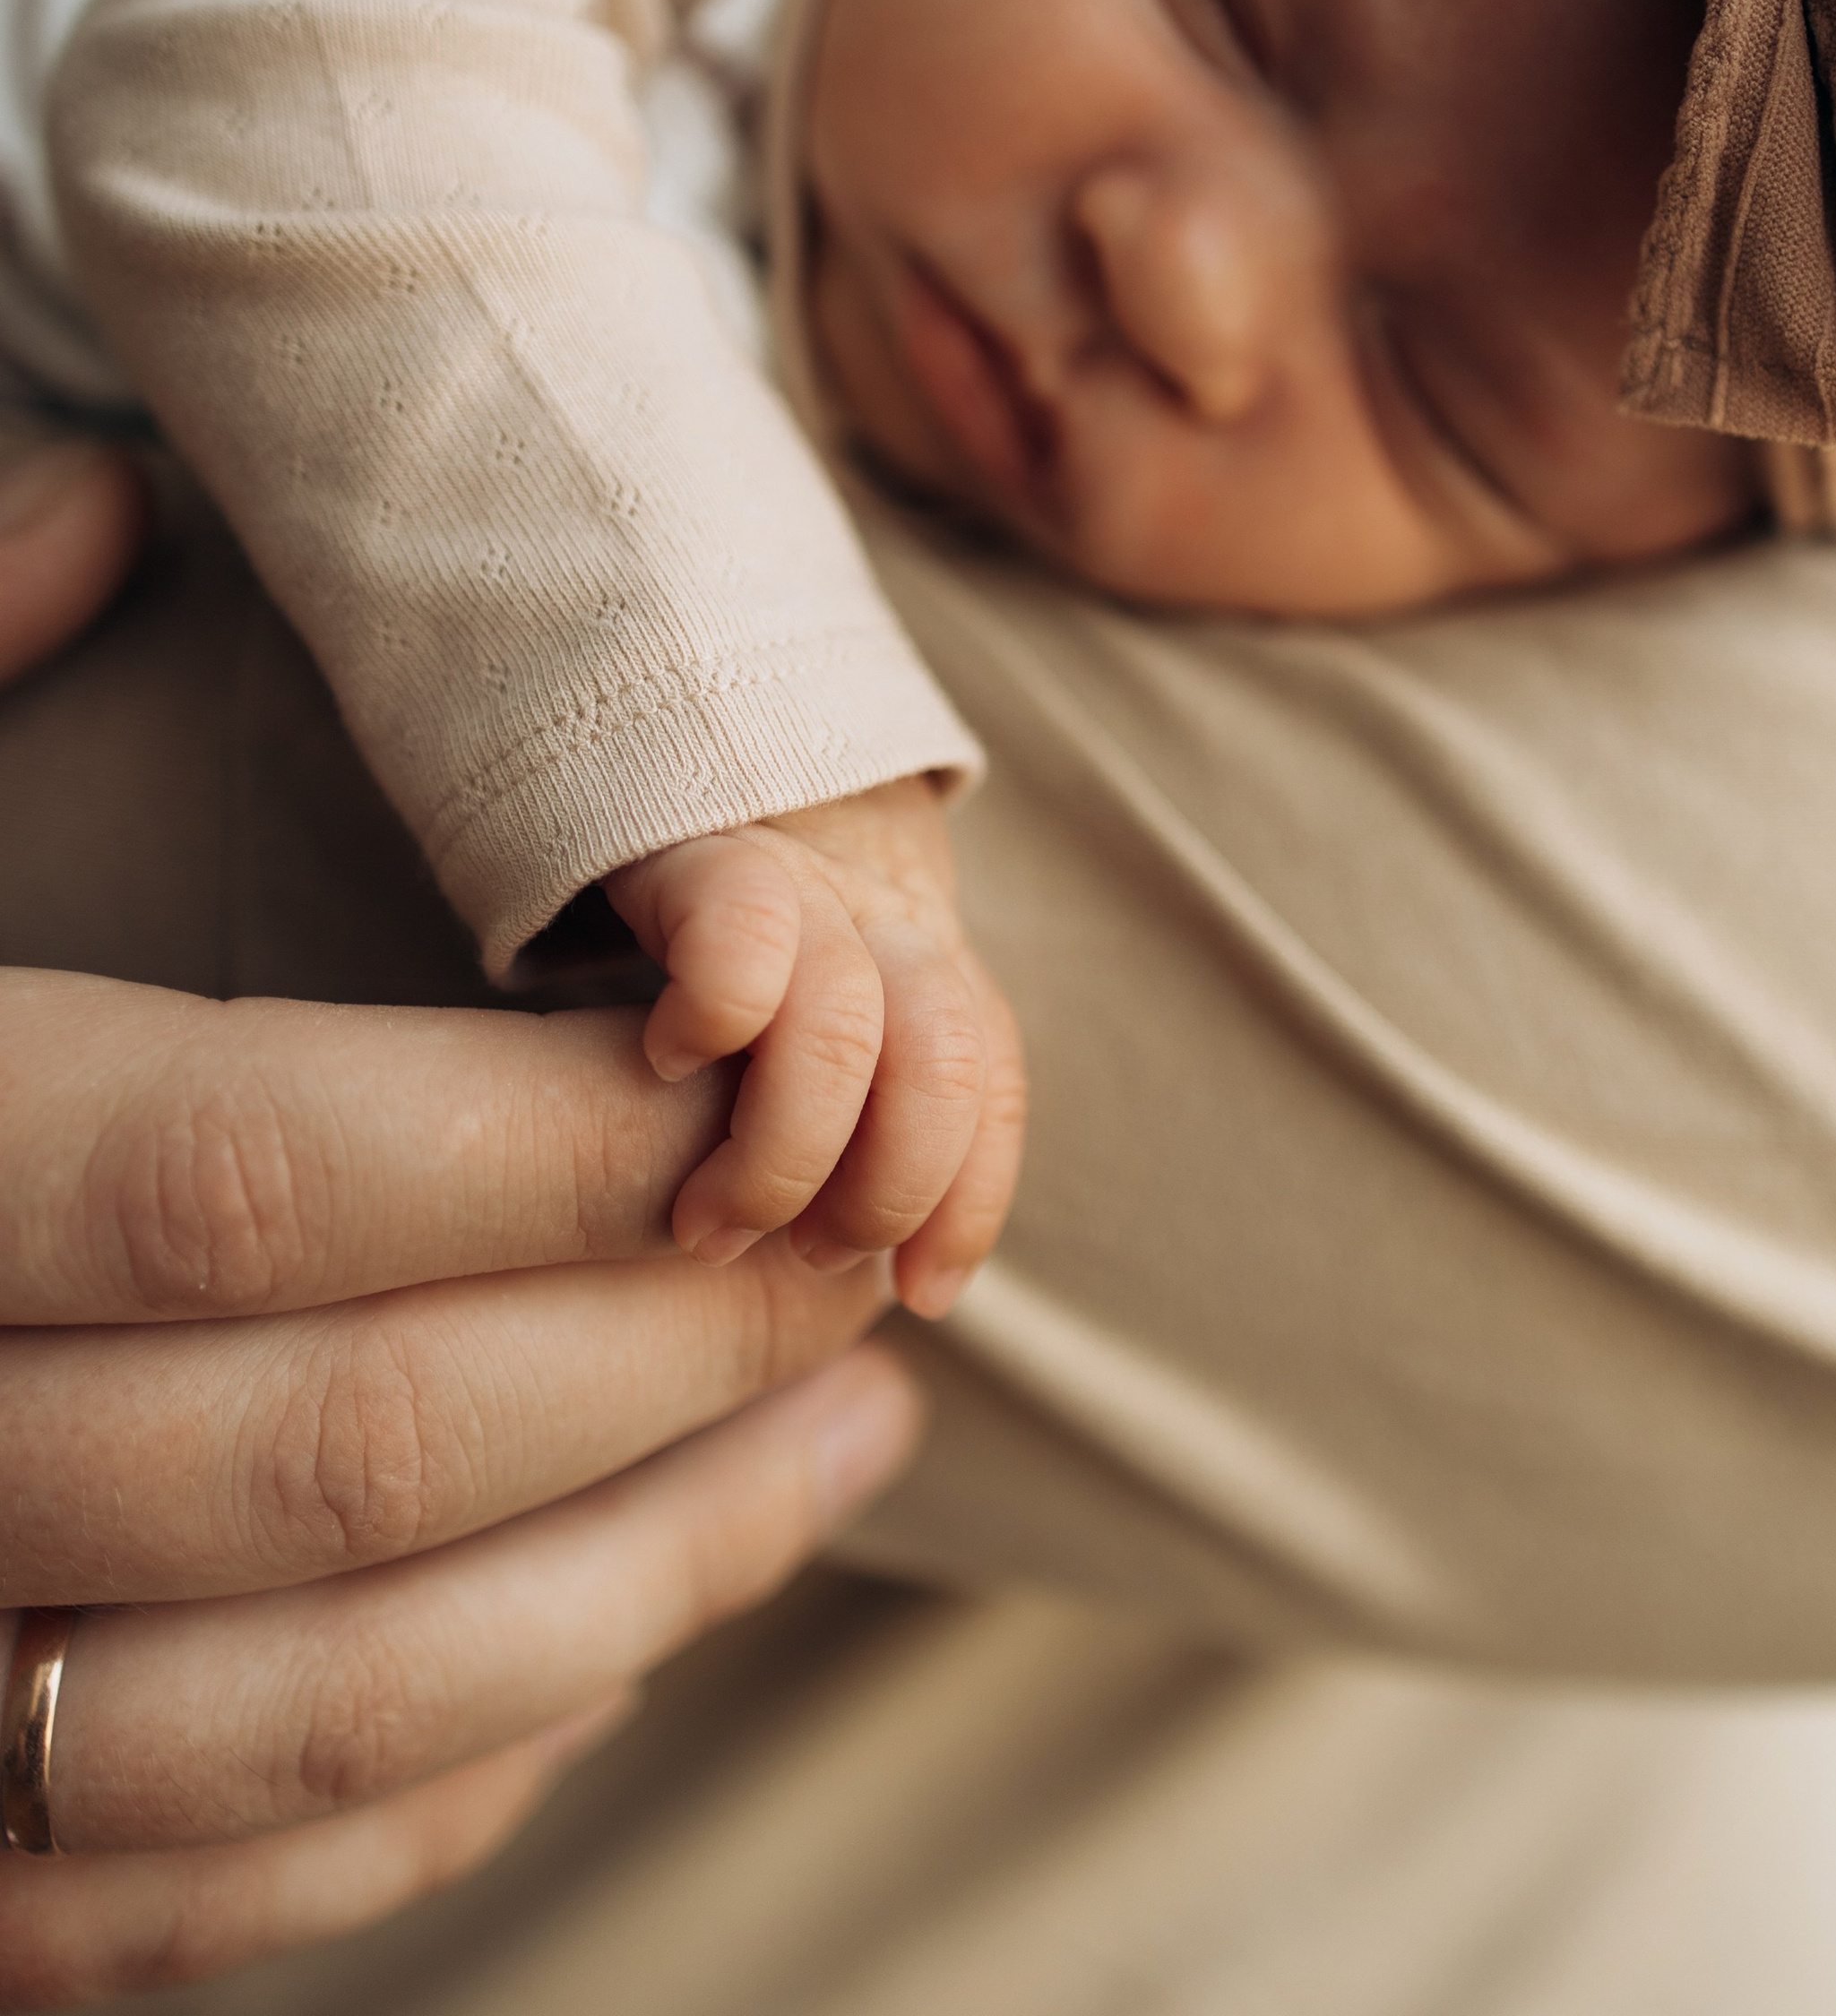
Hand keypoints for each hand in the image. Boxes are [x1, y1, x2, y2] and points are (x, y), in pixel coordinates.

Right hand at [0, 453, 923, 2007]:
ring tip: (852, 1436)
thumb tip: (106, 505)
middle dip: (665, 1348)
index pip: (240, 1174)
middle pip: (335, 1448)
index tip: (747, 1074)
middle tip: (864, 1245)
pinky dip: (443, 1791)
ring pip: (316, 1709)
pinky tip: (617, 1651)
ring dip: (644, 1583)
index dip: (540, 1137)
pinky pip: (197, 1894)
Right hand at [604, 780, 1026, 1315]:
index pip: (989, 1089)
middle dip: (883, 1193)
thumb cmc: (732, 919)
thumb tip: (855, 1265)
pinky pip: (743, 945)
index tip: (923, 1293)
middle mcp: (887, 921)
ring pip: (845, 1032)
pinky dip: (714, 1022)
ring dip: (782, 1160)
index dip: (971, 1202)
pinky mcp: (708, 851)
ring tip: (710, 1223)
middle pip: (942, 1070)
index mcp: (929, 963)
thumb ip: (852, 1093)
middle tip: (801, 1253)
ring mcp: (804, 884)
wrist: (667, 721)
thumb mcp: (817, 998)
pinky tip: (665, 1062)